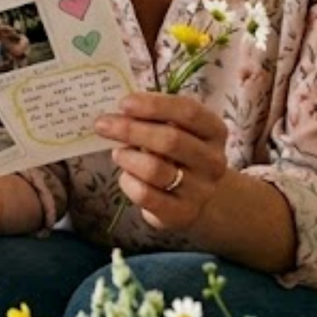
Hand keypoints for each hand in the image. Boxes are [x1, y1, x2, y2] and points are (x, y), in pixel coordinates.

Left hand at [95, 90, 229, 231]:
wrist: (199, 198)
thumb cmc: (180, 154)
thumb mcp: (179, 130)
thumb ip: (157, 118)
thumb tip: (121, 110)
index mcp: (214, 132)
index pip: (188, 112)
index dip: (155, 105)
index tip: (124, 103)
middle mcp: (213, 161)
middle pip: (170, 140)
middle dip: (131, 129)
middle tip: (102, 124)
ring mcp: (200, 190)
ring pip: (155, 169)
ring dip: (127, 157)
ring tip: (117, 153)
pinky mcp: (181, 213)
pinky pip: (145, 195)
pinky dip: (128, 182)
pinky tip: (126, 176)